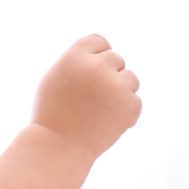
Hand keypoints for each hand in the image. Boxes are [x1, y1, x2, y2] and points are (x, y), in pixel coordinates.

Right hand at [32, 35, 141, 157]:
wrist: (58, 147)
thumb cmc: (52, 113)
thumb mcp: (55, 77)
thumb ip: (78, 60)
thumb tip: (103, 51)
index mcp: (75, 56)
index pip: (99, 41)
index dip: (96, 56)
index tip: (91, 72)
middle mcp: (97, 67)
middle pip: (116, 59)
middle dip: (108, 75)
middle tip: (92, 98)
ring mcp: (115, 85)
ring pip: (131, 78)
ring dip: (120, 91)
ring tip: (99, 110)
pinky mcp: (130, 104)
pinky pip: (135, 100)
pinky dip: (125, 111)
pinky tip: (107, 122)